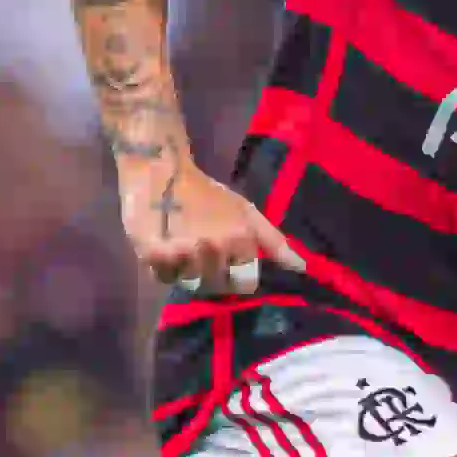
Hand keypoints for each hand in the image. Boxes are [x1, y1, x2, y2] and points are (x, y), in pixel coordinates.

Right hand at [118, 148, 302, 300]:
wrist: (160, 171)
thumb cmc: (207, 192)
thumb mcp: (245, 212)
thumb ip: (273, 241)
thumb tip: (302, 268)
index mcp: (239, 238)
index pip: (244, 283)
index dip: (235, 275)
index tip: (227, 263)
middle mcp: (213, 248)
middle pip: (216, 286)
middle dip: (211, 274)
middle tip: (201, 253)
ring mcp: (182, 252)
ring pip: (189, 285)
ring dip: (186, 272)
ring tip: (183, 249)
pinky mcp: (153, 254)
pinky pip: (163, 278)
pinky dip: (163, 269)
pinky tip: (165, 247)